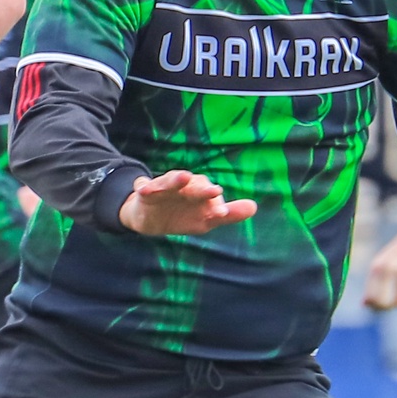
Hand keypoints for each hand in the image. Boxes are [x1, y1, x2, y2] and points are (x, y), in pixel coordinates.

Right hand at [116, 170, 256, 235]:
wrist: (150, 218)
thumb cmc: (183, 216)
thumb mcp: (205, 220)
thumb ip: (229, 214)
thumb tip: (254, 207)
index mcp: (200, 194)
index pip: (210, 196)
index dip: (216, 204)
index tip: (223, 212)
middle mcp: (185, 188)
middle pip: (194, 186)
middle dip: (203, 189)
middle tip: (215, 191)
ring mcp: (165, 188)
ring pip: (170, 181)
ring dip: (175, 179)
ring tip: (182, 177)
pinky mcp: (146, 192)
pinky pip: (144, 187)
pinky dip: (144, 186)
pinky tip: (142, 188)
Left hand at [362, 227, 396, 309]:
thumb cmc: (396, 258)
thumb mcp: (380, 266)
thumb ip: (373, 285)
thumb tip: (364, 305)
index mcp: (376, 268)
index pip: (370, 297)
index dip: (373, 306)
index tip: (378, 304)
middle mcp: (389, 269)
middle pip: (383, 302)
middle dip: (385, 307)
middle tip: (390, 303)